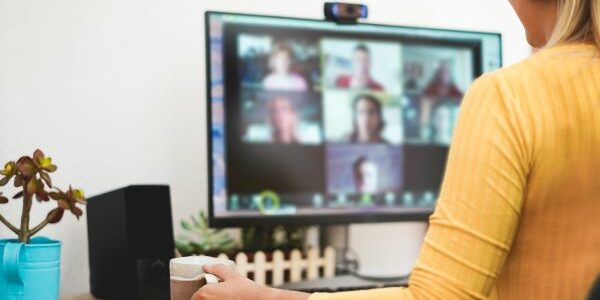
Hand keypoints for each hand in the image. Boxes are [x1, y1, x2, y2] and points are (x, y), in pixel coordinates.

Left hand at [191, 264, 309, 299]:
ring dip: (214, 299)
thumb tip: (207, 266)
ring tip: (226, 297)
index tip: (213, 291)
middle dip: (207, 298)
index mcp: (205, 293)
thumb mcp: (232, 276)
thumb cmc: (247, 291)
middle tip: (222, 295)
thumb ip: (218, 270)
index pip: (195, 296)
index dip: (203, 293)